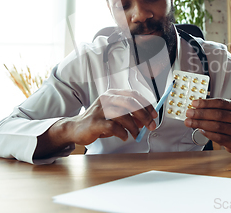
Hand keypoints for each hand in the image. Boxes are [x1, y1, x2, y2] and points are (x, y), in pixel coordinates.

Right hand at [34, 89, 156, 158]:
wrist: (75, 128)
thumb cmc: (98, 121)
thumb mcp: (114, 115)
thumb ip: (129, 115)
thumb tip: (146, 120)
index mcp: (112, 94)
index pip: (133, 95)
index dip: (146, 104)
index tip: (154, 115)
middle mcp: (106, 99)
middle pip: (130, 103)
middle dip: (144, 115)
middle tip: (150, 126)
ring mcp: (100, 109)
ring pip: (123, 115)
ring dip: (134, 126)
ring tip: (136, 134)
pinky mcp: (94, 122)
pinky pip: (113, 127)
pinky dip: (122, 133)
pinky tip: (124, 136)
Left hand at [184, 98, 230, 152]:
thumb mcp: (229, 111)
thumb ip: (215, 108)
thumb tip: (196, 107)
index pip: (221, 103)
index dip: (206, 103)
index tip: (194, 103)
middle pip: (218, 114)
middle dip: (201, 113)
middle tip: (189, 113)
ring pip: (217, 126)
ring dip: (200, 123)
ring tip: (190, 122)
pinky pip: (217, 137)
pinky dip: (207, 133)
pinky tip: (200, 129)